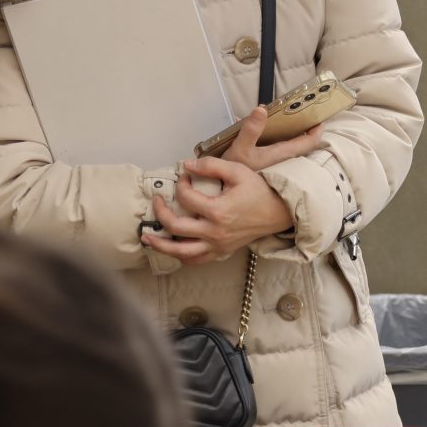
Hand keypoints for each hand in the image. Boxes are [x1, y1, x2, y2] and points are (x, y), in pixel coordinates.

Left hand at [145, 127, 298, 263]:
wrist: (278, 212)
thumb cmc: (259, 191)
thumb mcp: (238, 171)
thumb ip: (211, 165)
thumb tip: (187, 165)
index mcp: (218, 211)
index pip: (186, 197)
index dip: (180, 184)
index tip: (183, 176)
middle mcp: (215, 231)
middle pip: (176, 227)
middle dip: (160, 213)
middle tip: (156, 201)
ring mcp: (217, 245)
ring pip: (182, 252)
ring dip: (162, 245)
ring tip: (147, 238)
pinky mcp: (221, 251)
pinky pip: (196, 260)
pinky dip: (181, 256)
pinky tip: (172, 249)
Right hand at [221, 105, 327, 173]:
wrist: (225, 190)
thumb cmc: (235, 170)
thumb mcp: (240, 147)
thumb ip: (251, 129)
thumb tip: (262, 109)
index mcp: (282, 154)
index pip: (309, 142)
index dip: (317, 130)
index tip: (320, 117)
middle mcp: (283, 160)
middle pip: (303, 144)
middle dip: (307, 130)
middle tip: (307, 114)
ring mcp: (277, 163)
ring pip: (292, 147)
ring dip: (294, 134)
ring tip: (291, 119)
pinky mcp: (268, 165)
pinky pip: (280, 149)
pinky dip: (280, 138)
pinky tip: (268, 130)